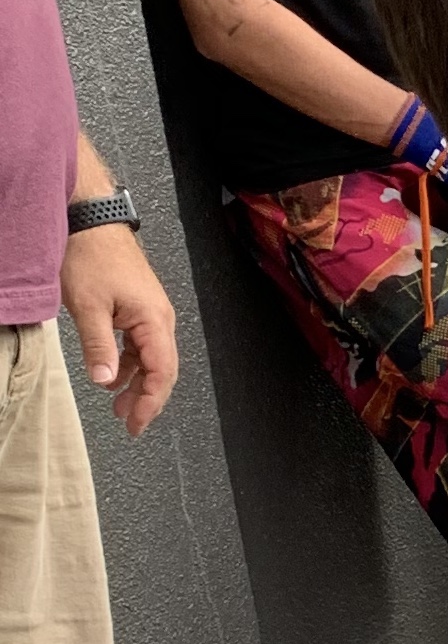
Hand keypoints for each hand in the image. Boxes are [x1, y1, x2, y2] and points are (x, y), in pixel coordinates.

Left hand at [60, 222, 178, 434]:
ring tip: (117, 403)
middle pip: (162, 371)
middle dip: (146, 400)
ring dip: (136, 383)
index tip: (134, 423)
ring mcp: (151, 312)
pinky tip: (113, 373)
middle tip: (128, 422)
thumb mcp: (89, 306)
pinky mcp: (139, 307)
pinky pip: (141, 345)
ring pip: (151, 360)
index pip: (162, 374)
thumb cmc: (92, 253)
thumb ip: (99, 347)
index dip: (149, 403)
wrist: (90, 219)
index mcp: (155, 320)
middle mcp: (160, 318)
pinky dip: (129, 364)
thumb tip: (105, 381)